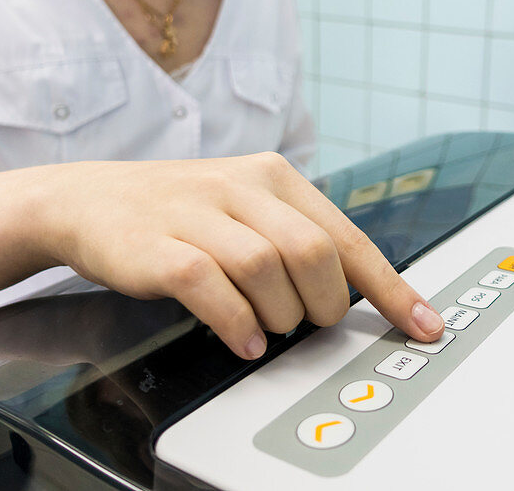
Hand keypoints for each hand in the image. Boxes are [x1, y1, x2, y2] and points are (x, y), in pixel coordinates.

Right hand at [35, 152, 444, 358]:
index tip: (423, 324)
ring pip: (267, 269)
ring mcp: (197, 213)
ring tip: (268, 328)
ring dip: (279, 316)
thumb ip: (297, 239)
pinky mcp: (158, 246)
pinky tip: (241, 338)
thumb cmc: (179, 211)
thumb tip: (355, 291)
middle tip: (308, 321)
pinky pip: (210, 287)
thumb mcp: (245, 208)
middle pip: (314, 253)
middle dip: (324, 303)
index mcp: (274, 176)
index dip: (391, 287)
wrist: (90, 199)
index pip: (347, 236)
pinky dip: (235, 322)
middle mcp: (242, 186)